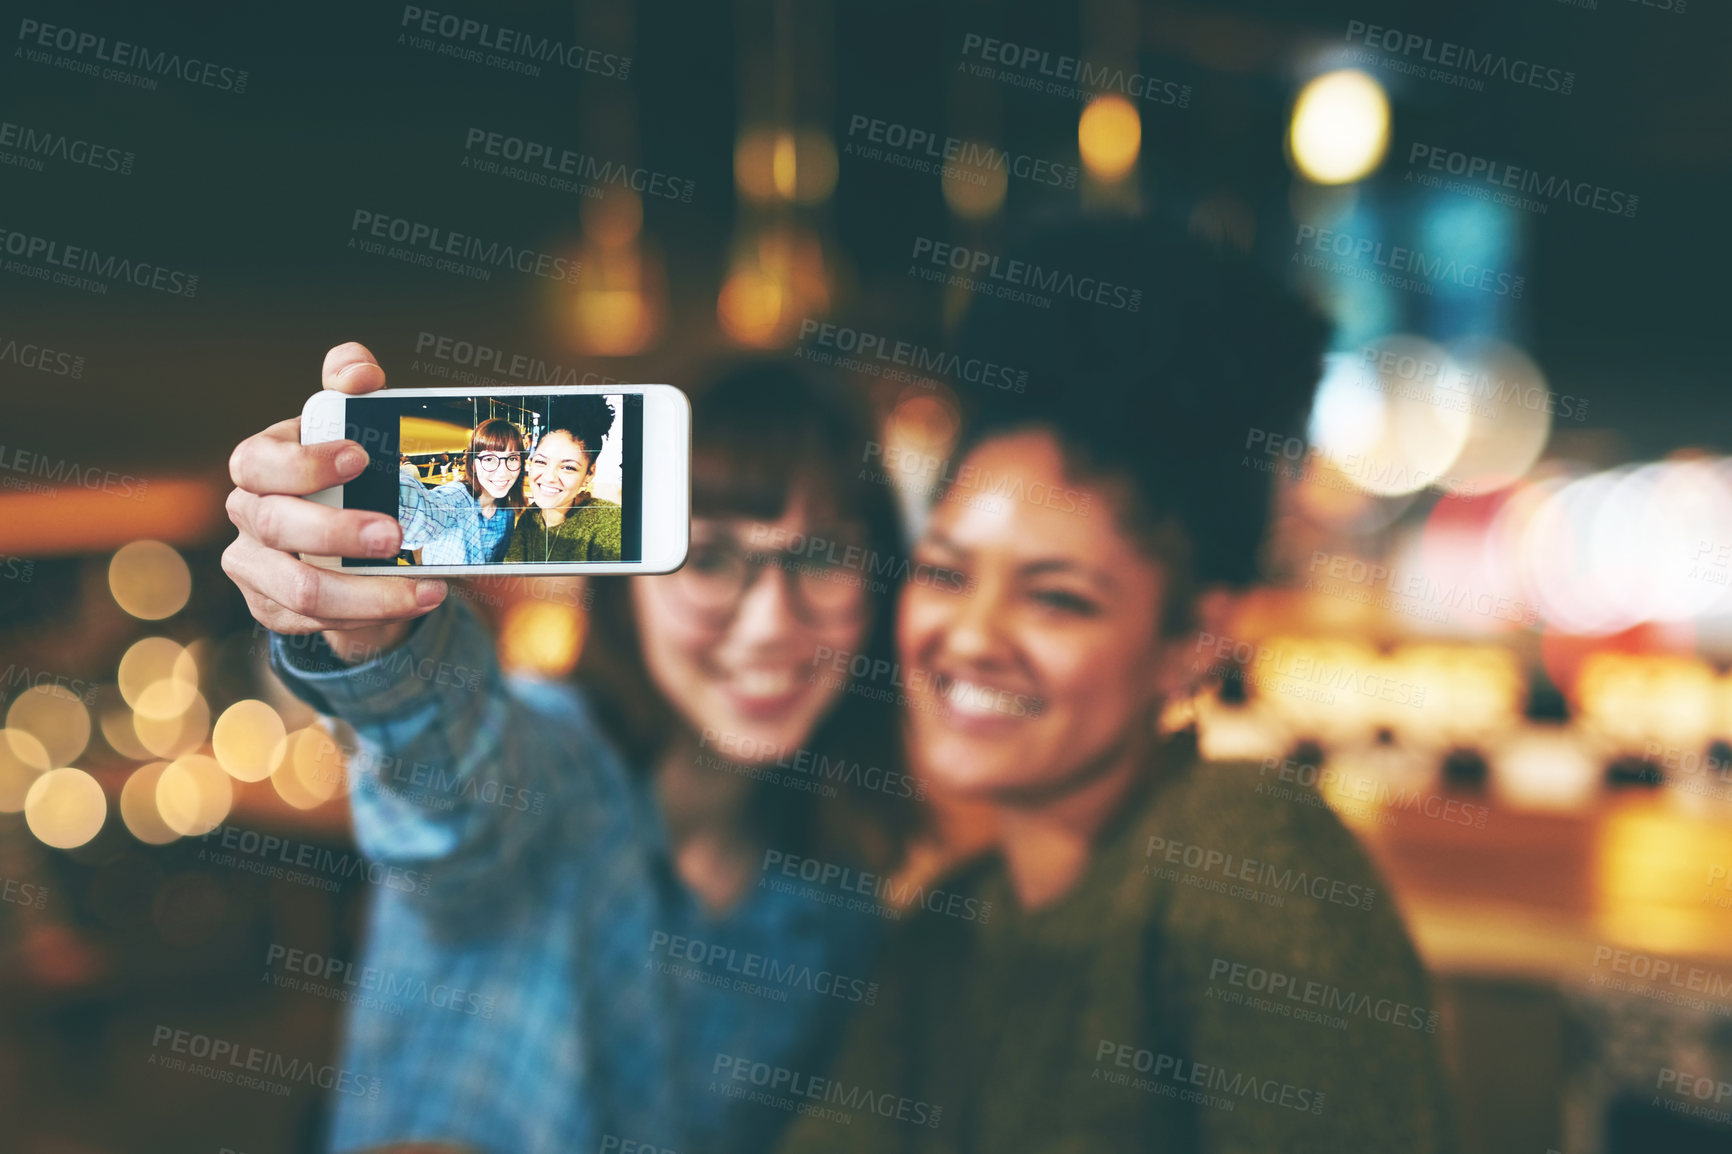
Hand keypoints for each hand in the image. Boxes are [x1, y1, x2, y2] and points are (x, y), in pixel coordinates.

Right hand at [222, 343, 445, 659]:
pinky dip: (367, 616)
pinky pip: (312, 623)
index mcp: (261, 463)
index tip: (360, 456)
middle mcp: (248, 513)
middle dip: (338, 531)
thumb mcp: (354, 426)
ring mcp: (254, 565)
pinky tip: (411, 602)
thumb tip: (358, 370)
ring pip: (300, 589)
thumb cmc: (348, 475)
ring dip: (366, 592)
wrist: (343, 544)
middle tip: (396, 534)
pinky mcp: (271, 608)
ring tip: (425, 588)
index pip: (259, 461)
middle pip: (277, 525)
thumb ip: (353, 388)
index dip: (304, 461)